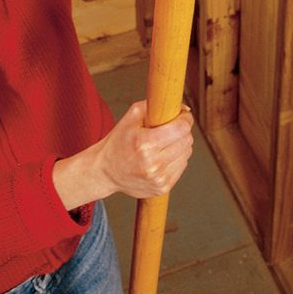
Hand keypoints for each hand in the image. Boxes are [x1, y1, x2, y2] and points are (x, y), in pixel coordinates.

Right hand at [53, 101, 194, 205]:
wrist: (105, 171)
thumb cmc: (119, 141)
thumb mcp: (131, 117)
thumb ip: (155, 105)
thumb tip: (184, 108)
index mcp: (145, 144)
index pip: (181, 128)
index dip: (186, 118)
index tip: (182, 115)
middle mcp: (153, 163)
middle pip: (187, 140)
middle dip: (182, 131)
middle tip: (172, 128)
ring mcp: (158, 178)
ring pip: (187, 153)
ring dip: (180, 145)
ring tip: (165, 143)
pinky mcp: (162, 188)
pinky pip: (182, 166)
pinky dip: (176, 158)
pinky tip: (163, 156)